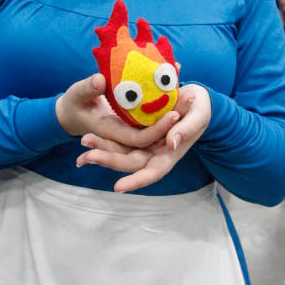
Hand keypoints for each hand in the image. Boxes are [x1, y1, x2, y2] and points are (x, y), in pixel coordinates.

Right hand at [56, 74, 180, 148]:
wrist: (74, 111)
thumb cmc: (73, 103)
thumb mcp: (76, 94)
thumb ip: (88, 88)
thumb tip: (100, 80)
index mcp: (111, 132)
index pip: (140, 138)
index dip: (158, 128)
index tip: (174, 113)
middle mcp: (126, 133)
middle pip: (156, 133)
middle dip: (175, 119)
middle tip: (191, 97)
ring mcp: (133, 126)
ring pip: (158, 123)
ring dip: (175, 108)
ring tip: (190, 91)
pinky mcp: (136, 119)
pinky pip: (154, 113)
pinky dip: (166, 100)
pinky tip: (176, 80)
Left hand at [76, 84, 210, 192]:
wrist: (194, 97)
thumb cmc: (200, 106)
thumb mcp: (198, 114)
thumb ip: (187, 129)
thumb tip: (172, 142)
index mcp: (170, 153)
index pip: (152, 172)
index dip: (136, 181)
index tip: (118, 187)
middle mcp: (154, 152)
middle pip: (129, 162)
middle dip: (109, 160)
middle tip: (87, 156)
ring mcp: (144, 142)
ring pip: (120, 150)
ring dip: (102, 149)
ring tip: (83, 143)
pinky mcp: (136, 130)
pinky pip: (118, 137)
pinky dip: (104, 138)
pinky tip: (87, 137)